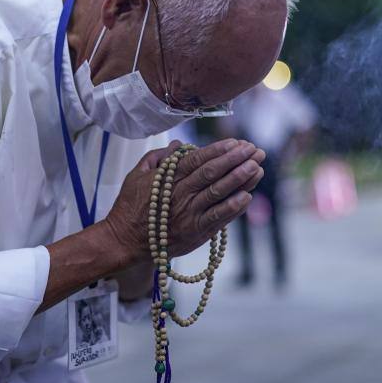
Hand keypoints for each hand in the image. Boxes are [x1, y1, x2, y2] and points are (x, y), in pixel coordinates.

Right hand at [104, 138, 263, 266]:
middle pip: (212, 173)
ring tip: (257, 167)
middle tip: (254, 149)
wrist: (124, 240)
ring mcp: (189, 213)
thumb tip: (178, 145)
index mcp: (167, 178)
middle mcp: (180, 193)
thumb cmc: (130, 206)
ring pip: (218, 192)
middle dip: (235, 159)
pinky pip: (218, 217)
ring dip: (240, 179)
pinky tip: (248, 196)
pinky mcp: (195, 231)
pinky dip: (233, 207)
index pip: (197, 159)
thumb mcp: (136, 176)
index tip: (236, 142)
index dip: (218, 150)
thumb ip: (157, 158)